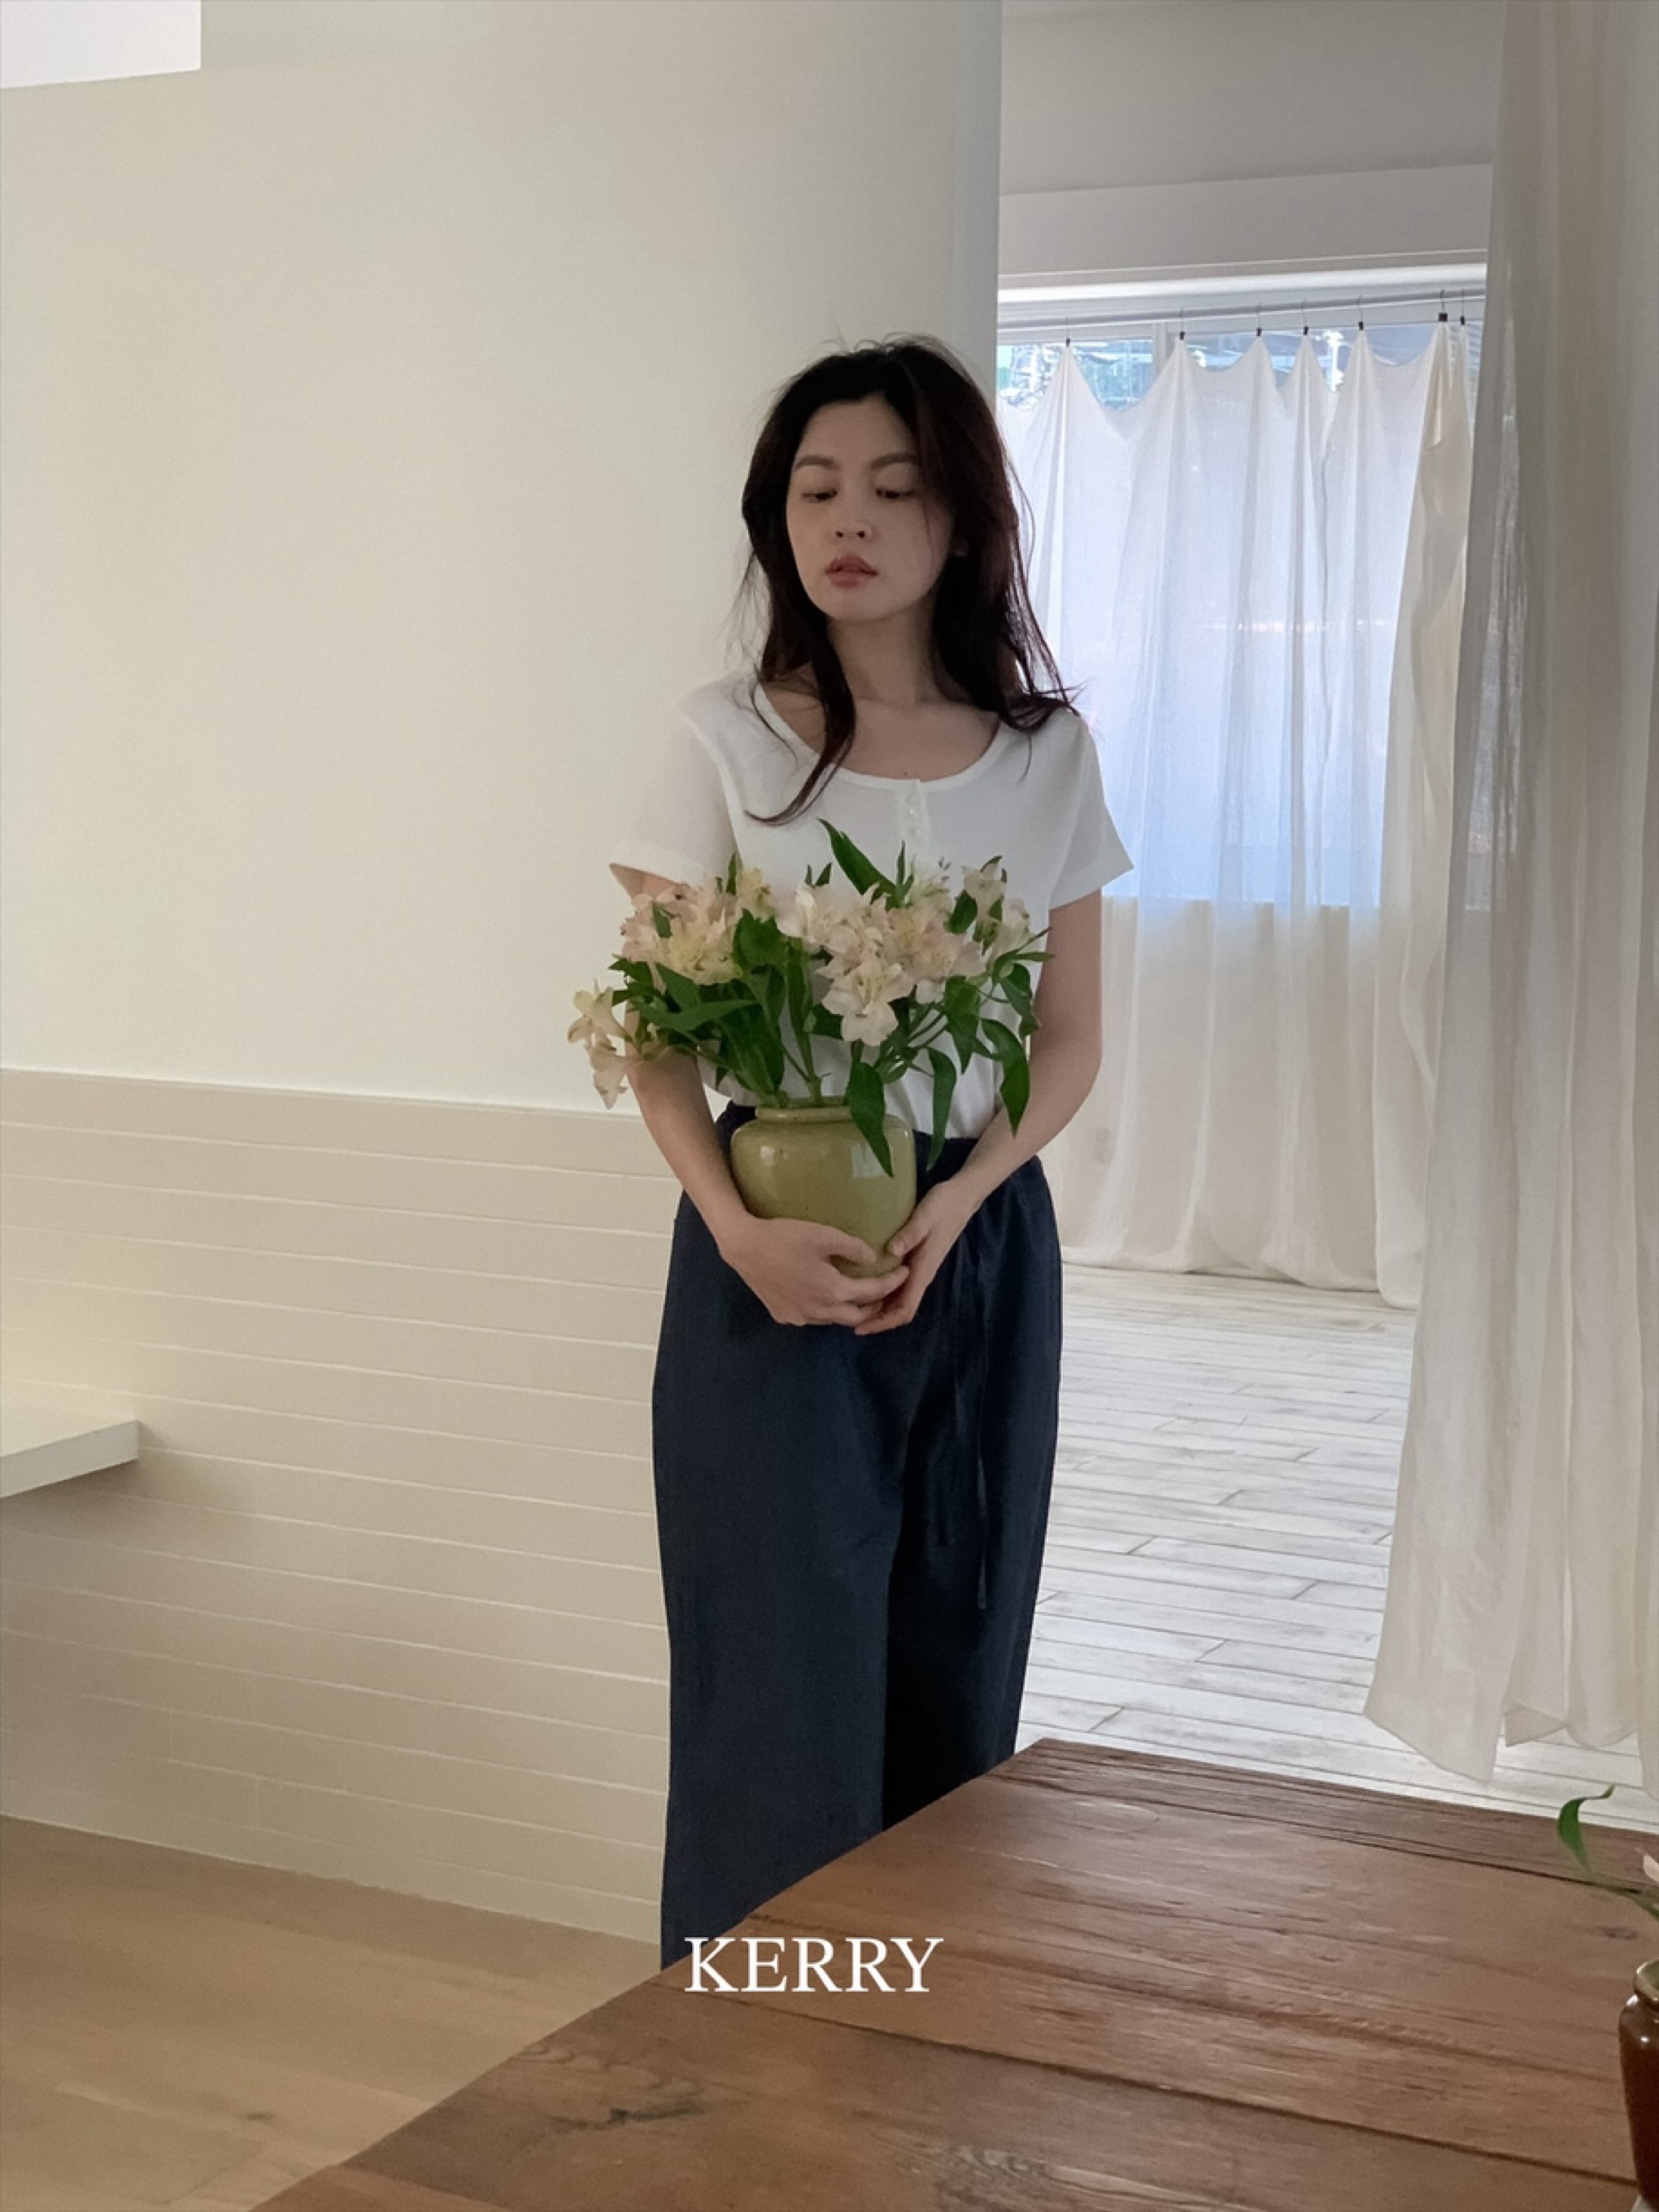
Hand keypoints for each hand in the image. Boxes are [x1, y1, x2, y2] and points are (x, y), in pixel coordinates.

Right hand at [717, 1213, 908, 1327]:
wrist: (744, 1247)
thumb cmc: (785, 1237)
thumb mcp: (824, 1235)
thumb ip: (853, 1248)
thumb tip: (874, 1258)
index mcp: (833, 1291)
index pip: (872, 1292)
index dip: (891, 1282)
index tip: (904, 1272)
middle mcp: (819, 1311)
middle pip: (857, 1315)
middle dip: (875, 1304)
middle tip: (884, 1289)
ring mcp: (799, 1317)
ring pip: (833, 1319)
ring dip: (848, 1308)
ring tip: (856, 1292)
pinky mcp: (783, 1316)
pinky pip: (812, 1317)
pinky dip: (825, 1308)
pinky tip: (823, 1294)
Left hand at [852, 1178, 977, 1333]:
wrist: (961, 1197)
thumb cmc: (943, 1207)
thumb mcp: (924, 1217)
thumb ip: (909, 1234)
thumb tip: (890, 1251)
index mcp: (923, 1270)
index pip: (905, 1309)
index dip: (883, 1322)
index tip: (861, 1328)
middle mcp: (922, 1275)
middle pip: (900, 1309)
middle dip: (877, 1320)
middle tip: (848, 1321)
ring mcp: (920, 1269)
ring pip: (900, 1299)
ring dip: (880, 1309)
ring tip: (854, 1308)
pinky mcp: (917, 1261)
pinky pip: (900, 1286)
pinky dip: (883, 1294)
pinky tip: (867, 1287)